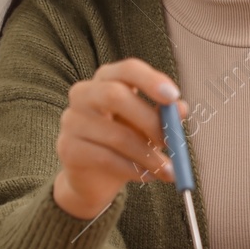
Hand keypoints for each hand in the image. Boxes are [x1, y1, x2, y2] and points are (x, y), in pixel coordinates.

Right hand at [54, 59, 185, 220]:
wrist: (95, 178)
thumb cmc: (126, 141)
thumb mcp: (149, 126)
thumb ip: (164, 115)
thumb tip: (181, 108)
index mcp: (107, 80)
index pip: (127, 69)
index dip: (151, 80)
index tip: (174, 96)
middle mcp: (84, 94)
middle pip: (115, 96)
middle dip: (150, 120)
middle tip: (172, 142)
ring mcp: (72, 121)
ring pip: (115, 135)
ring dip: (148, 155)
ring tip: (168, 169)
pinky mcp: (68, 148)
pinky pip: (105, 158)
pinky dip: (133, 169)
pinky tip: (148, 176)